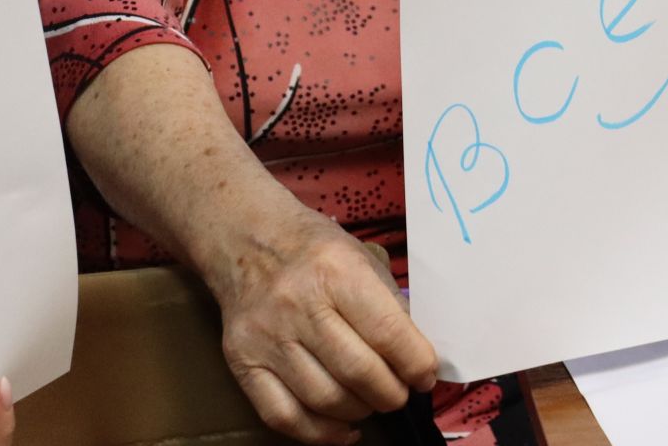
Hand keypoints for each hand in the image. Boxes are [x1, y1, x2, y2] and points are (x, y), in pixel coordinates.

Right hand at [211, 203, 437, 444]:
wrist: (247, 241)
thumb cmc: (315, 250)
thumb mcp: (362, 259)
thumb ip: (389, 305)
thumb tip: (417, 357)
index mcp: (336, 272)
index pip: (386, 332)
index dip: (416, 364)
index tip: (426, 376)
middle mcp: (298, 305)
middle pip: (357, 372)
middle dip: (391, 393)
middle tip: (401, 393)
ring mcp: (266, 338)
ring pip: (324, 399)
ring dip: (360, 411)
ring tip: (373, 402)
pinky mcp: (241, 363)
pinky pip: (282, 415)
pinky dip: (319, 433)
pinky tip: (344, 429)